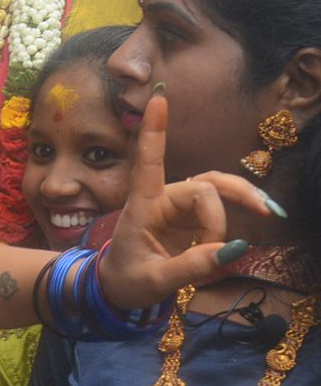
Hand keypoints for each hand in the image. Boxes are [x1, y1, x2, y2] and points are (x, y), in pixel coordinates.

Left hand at [98, 90, 271, 308]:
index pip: (148, 161)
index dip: (154, 129)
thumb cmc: (128, 280)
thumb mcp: (154, 281)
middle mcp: (162, 199)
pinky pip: (220, 205)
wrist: (119, 288)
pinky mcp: (191, 219)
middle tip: (249, 225)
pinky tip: (258, 216)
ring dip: (241, 195)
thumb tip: (232, 250)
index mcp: (142, 206)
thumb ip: (190, 268)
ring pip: (214, 188)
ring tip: (266, 212)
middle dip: (226, 205)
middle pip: (202, 185)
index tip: (159, 97)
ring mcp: (178, 207)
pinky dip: (239, 209)